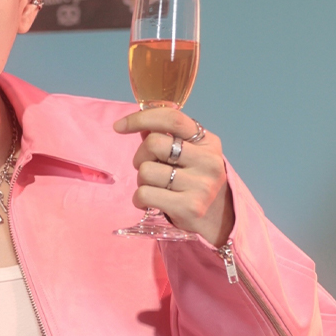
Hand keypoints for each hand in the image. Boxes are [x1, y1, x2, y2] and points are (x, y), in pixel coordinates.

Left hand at [112, 108, 233, 246]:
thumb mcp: (189, 153)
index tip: (119, 126)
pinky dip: (139, 199)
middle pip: (153, 144)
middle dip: (141, 156)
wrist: (216, 217)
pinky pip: (144, 194)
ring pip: (146, 171)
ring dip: (141, 180)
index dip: (142, 118)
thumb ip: (167, 137)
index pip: (172, 119)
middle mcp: (208, 161)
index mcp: (207, 141)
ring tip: (155, 187)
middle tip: (147, 167)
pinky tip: (150, 202)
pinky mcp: (189, 207)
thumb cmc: (193, 179)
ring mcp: (200, 185)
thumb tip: (138, 124)